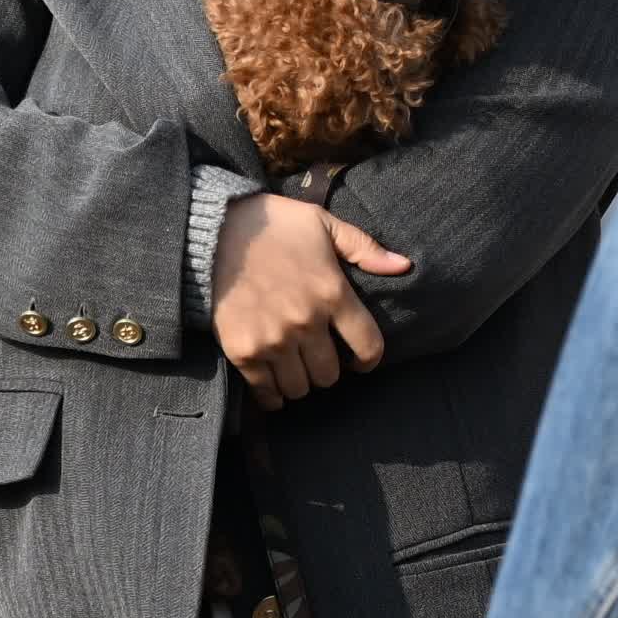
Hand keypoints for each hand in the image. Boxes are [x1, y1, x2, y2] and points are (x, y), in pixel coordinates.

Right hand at [211, 191, 414, 405]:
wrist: (212, 232)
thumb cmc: (272, 224)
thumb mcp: (322, 223)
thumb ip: (364, 247)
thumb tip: (405, 266)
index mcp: (332, 293)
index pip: (368, 347)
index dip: (368, 361)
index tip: (359, 361)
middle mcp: (306, 322)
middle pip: (330, 375)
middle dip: (328, 368)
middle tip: (317, 357)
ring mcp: (273, 340)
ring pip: (300, 388)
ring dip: (300, 381)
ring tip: (294, 367)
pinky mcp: (243, 351)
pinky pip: (266, 392)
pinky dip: (272, 394)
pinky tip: (273, 385)